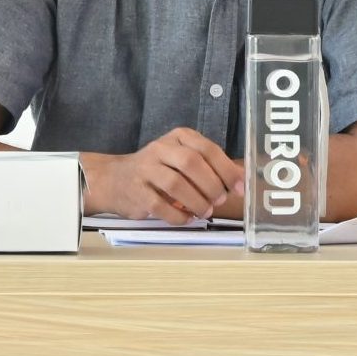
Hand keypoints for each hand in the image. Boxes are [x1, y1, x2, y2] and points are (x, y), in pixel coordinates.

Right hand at [85, 129, 243, 223]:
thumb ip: (210, 166)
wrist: (115, 180)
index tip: (239, 187)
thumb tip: (241, 180)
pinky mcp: (136, 191)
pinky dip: (179, 215)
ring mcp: (145, 169)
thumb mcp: (183, 158)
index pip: (207, 149)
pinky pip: (160, 205)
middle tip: (219, 201)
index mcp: (178, 137)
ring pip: (176, 184)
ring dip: (196, 202)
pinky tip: (187, 218)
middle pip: (192, 163)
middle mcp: (160, 148)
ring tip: (205, 211)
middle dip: (211, 185)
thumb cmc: (158, 170)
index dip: (226, 169)